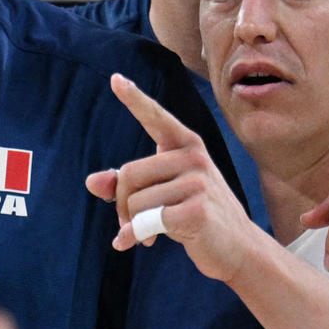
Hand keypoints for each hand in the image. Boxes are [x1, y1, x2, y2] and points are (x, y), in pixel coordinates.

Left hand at [87, 74, 264, 283]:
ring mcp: (199, 182)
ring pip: (136, 201)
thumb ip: (127, 185)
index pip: (156, 117)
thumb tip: (91, 181)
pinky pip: (148, 221)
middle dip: (122, 204)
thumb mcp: (162, 194)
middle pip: (128, 173)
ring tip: (149, 233)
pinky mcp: (197, 210)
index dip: (134, 99)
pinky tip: (150, 242)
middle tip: (130, 222)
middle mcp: (194, 157)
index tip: (115, 79)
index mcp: (186, 146)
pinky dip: (139, 236)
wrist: (237, 248)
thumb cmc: (194, 216)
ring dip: (133, 224)